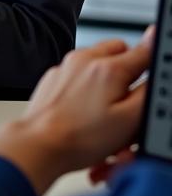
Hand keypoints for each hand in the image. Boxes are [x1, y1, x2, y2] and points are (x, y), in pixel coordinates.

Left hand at [0, 29, 153, 195]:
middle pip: (119, 51)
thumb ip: (147, 92)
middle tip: (132, 96)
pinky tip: (89, 112)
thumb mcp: (129, 120)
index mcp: (107, 68)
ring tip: (109, 110)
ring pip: (97, 61)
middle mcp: (83, 59)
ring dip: (108, 78)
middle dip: (130, 70)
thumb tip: (155, 66)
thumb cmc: (81, 137)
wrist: (39, 144)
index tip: (157, 65)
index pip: (143, 51)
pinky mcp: (54, 78)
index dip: (155, 58)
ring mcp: (66, 67)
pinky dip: (88, 87)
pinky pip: (79, 73)